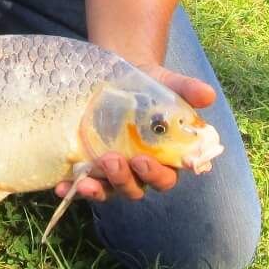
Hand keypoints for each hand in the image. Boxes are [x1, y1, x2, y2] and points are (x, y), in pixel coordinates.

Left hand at [54, 64, 214, 203]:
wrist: (118, 77)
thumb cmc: (150, 85)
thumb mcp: (167, 83)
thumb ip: (186, 89)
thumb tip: (207, 94)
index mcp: (164, 159)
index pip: (165, 177)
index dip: (155, 175)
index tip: (143, 160)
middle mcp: (139, 172)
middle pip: (136, 189)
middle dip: (123, 179)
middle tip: (112, 161)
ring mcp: (114, 173)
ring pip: (109, 191)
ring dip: (97, 190)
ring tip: (84, 182)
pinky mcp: (92, 168)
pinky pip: (84, 185)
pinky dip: (72, 190)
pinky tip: (60, 187)